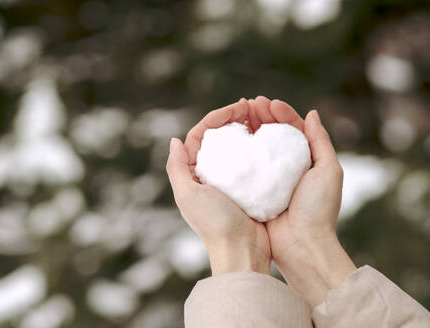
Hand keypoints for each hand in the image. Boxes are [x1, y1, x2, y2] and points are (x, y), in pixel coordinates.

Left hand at [166, 99, 270, 275]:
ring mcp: (229, 181)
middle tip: (250, 107)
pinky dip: (258, 147)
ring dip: (246, 129)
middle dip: (232, 118)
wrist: (242, 250)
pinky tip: (269, 138)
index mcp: (193, 173)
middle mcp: (209, 175)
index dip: (216, 117)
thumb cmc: (215, 223)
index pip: (201, 135)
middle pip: (219, 138)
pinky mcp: (248, 187)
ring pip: (236, 146)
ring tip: (260, 116)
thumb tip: (174, 140)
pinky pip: (251, 160)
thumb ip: (176, 168)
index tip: (236, 108)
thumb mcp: (188, 195)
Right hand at [248, 96, 355, 306]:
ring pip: (258, 147)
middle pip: (273, 134)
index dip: (281, 113)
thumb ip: (321, 141)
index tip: (268, 102)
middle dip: (262, 116)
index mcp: (306, 159)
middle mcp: (287, 166)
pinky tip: (230, 140)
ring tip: (238, 114)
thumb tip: (312, 113)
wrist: (302, 244)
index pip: (293, 129)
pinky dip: (239, 152)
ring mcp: (270, 178)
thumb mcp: (328, 171)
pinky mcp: (256, 190)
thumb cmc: (319, 209)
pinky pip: (247, 167)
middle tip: (249, 104)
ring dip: (250, 129)